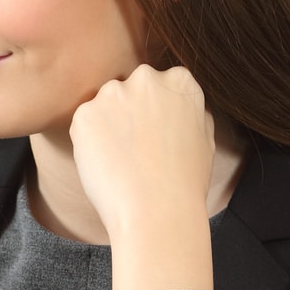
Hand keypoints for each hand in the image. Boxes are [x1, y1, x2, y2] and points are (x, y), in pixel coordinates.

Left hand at [68, 65, 217, 289]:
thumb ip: (190, 111)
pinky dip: (90, 141)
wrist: (157, 211)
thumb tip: (178, 104)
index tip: (156, 136)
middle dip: (129, 112)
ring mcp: (112, 93)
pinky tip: (107, 162)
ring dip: (108, 124)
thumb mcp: (205, 137)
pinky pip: (84, 124)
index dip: (155, 113)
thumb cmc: (185, 182)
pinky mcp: (84, 114)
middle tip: (137, 149)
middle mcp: (146, 78)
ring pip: (104, 105)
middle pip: (130, 89)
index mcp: (180, 81)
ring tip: (122, 159)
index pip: (160, 85)